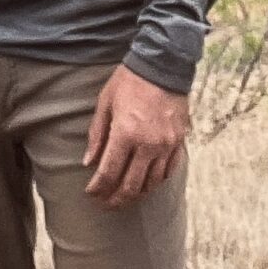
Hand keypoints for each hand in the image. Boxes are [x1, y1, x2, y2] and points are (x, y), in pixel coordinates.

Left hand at [82, 64, 186, 209]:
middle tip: (105, 204)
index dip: (98, 188)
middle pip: (130, 185)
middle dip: (115, 199)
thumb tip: (89, 162)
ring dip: (136, 194)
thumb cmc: (130, 81)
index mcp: (125, 133)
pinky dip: (156, 182)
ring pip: (151, 183)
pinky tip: (147, 184)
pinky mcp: (178, 142)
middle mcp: (148, 144)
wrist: (163, 64)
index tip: (90, 193)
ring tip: (124, 197)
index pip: (109, 172)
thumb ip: (97, 134)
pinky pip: (168, 171)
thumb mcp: (105, 102)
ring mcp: (166, 145)